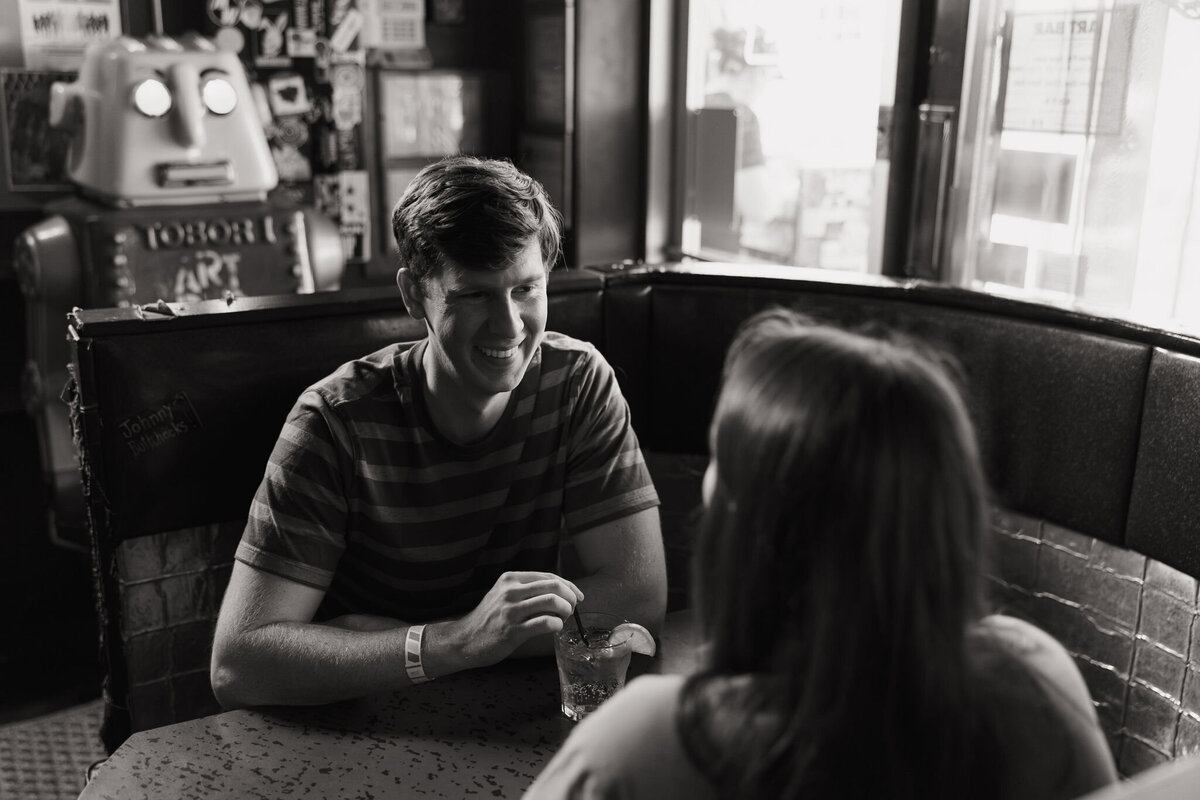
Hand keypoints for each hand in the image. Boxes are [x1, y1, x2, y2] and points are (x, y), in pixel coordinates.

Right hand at [445, 571, 582, 670]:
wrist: (464, 639)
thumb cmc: (489, 619)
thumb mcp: (504, 595)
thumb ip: (526, 591)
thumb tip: (560, 593)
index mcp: (510, 579)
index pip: (549, 576)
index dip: (568, 586)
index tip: (577, 596)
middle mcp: (511, 591)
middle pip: (554, 586)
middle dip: (570, 597)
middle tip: (571, 609)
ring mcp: (510, 611)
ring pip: (552, 602)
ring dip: (565, 610)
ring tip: (563, 619)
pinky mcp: (512, 631)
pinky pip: (545, 623)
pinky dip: (557, 625)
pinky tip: (555, 629)